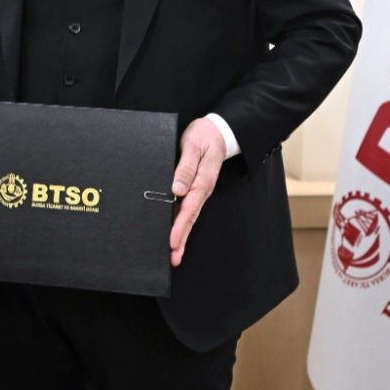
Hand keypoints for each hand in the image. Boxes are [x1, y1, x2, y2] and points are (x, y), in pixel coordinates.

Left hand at [169, 117, 225, 266]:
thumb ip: (186, 166)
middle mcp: (201, 190)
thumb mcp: (194, 146)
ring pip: (188, 216)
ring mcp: (198, 191)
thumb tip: (178, 188)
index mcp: (202, 182)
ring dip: (181, 235)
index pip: (189, 208)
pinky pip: (186, 208)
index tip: (172, 241)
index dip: (180, 227)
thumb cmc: (205, 136)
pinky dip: (180, 223)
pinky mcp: (193, 188)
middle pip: (189, 218)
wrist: (217, 131)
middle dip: (181, 239)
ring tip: (173, 254)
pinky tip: (173, 232)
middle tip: (173, 258)